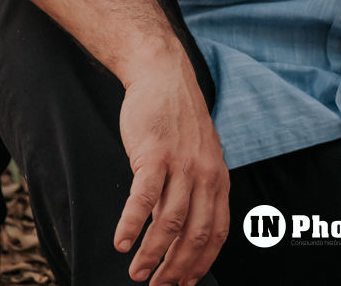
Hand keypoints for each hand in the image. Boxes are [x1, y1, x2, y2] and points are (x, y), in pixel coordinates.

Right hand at [115, 52, 228, 285]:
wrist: (163, 75)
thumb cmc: (177, 119)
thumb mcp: (198, 154)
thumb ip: (193, 190)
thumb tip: (181, 233)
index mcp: (218, 177)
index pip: (216, 232)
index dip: (201, 264)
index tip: (186, 284)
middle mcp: (204, 173)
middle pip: (195, 234)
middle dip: (177, 269)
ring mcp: (180, 164)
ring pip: (170, 222)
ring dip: (152, 254)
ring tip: (137, 273)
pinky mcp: (154, 154)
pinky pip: (143, 198)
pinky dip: (131, 225)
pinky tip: (121, 242)